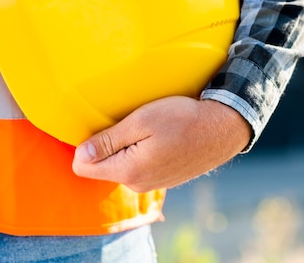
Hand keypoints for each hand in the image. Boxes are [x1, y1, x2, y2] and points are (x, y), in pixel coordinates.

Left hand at [72, 96, 251, 191]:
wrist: (223, 128)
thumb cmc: (183, 118)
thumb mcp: (142, 120)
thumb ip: (109, 140)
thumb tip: (80, 155)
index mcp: (128, 170)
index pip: (82, 167)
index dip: (87, 145)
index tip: (105, 126)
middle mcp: (138, 184)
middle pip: (102, 167)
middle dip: (108, 146)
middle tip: (131, 123)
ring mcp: (153, 184)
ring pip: (122, 166)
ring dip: (128, 148)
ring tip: (149, 129)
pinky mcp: (165, 179)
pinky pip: (141, 167)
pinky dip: (144, 153)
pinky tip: (161, 138)